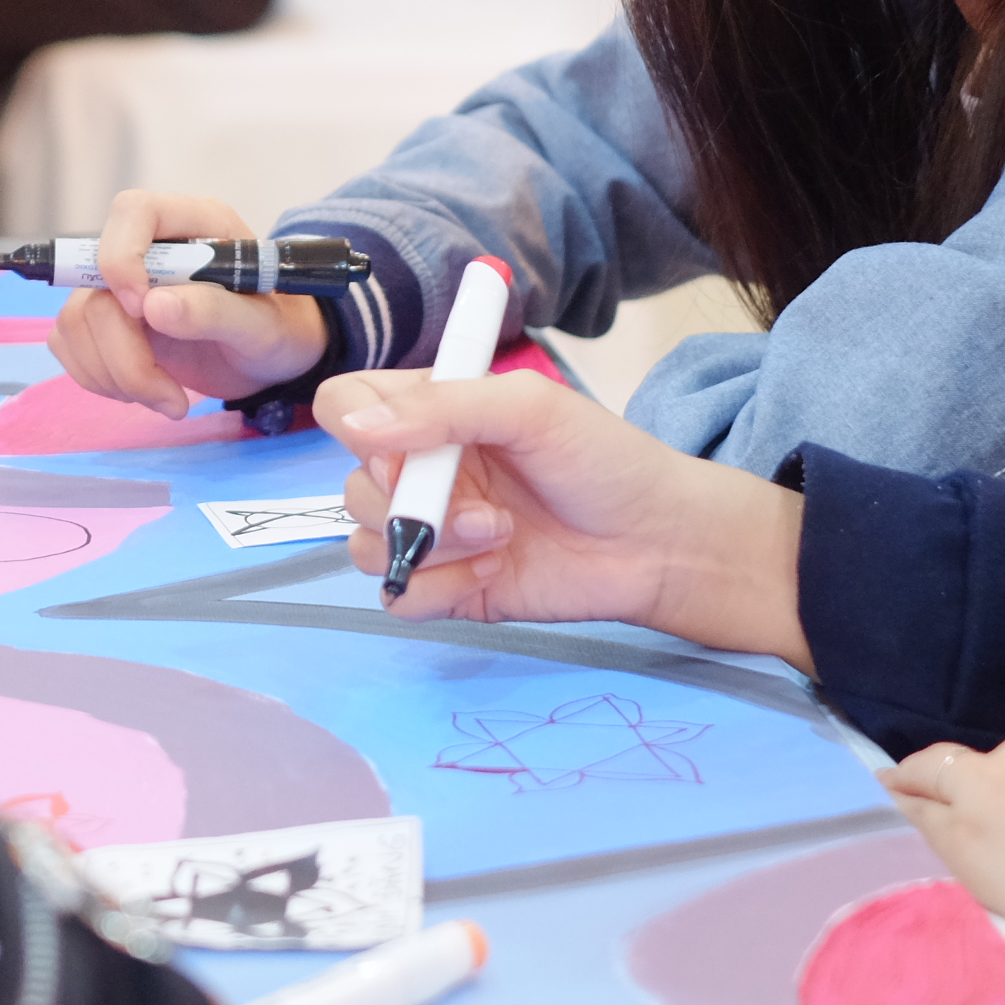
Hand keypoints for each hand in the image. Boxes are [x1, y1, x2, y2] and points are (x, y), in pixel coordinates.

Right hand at [44, 189, 326, 418]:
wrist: (276, 361)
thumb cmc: (281, 331)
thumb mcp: (264, 328)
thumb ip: (216, 312)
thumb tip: (155, 306)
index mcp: (194, 225)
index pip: (133, 212)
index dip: (122, 257)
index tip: (143, 312)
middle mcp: (150, 248)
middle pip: (96, 285)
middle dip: (124, 352)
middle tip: (168, 396)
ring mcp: (122, 286)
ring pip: (76, 320)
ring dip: (113, 374)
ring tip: (166, 400)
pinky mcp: (107, 321)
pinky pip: (70, 343)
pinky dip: (98, 378)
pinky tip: (143, 393)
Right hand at [326, 368, 811, 666]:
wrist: (659, 544)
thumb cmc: (604, 460)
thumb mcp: (530, 409)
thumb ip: (443, 407)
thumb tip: (356, 429)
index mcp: (432, 414)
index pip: (344, 407)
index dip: (355, 428)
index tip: (400, 450)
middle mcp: (421, 471)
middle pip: (350, 487)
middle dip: (407, 502)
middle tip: (481, 507)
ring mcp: (433, 533)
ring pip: (366, 545)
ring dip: (430, 546)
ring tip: (501, 537)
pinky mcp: (449, 588)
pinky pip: (398, 597)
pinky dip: (437, 590)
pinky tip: (492, 574)